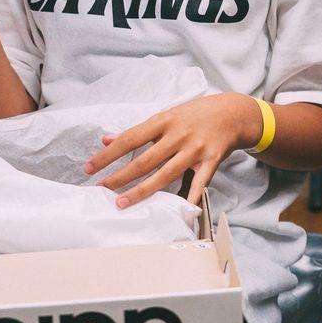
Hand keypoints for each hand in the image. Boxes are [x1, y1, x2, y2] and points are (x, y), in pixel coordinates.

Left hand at [84, 92, 261, 207]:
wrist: (232, 112)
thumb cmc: (194, 115)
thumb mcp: (165, 116)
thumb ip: (137, 131)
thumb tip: (106, 139)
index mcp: (163, 120)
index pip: (129, 139)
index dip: (108, 154)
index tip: (89, 168)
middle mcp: (177, 134)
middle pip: (145, 160)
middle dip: (121, 176)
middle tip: (101, 190)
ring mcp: (195, 148)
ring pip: (166, 173)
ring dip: (143, 190)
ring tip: (123, 202)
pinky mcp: (211, 159)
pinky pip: (199, 182)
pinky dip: (191, 196)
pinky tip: (182, 210)